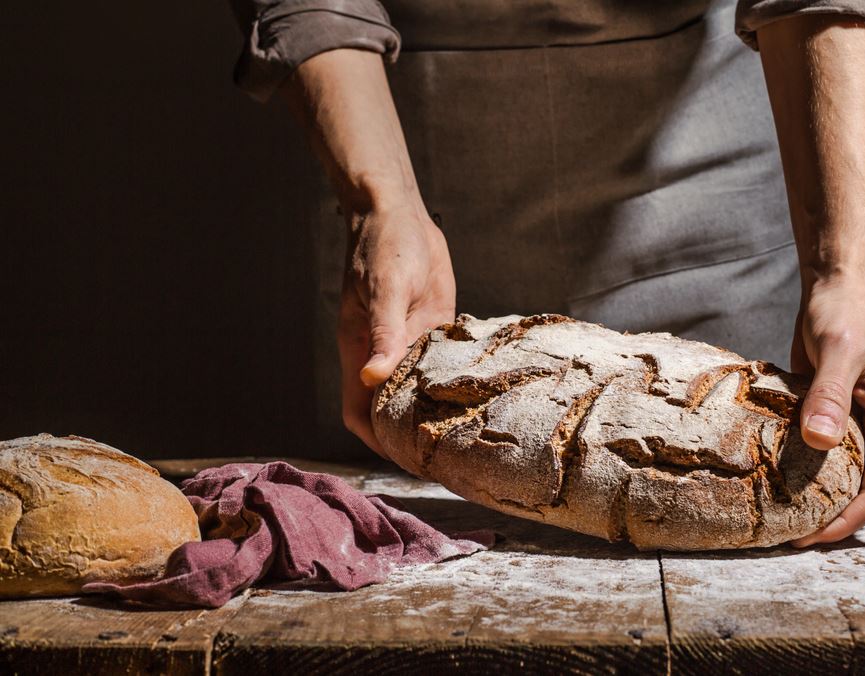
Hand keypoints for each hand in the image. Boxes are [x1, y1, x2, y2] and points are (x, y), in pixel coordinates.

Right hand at [339, 210, 454, 455]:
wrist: (398, 213)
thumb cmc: (383, 247)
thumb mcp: (385, 289)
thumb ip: (383, 333)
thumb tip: (371, 377)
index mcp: (360, 350)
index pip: (360, 412)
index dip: (378, 440)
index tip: (406, 460)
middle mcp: (384, 353)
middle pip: (392, 409)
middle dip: (412, 435)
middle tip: (450, 460)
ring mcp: (410, 342)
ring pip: (420, 389)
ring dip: (438, 409)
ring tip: (471, 436)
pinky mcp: (434, 327)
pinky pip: (443, 363)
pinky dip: (457, 378)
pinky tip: (485, 392)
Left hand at [789, 277, 864, 546]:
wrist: (838, 283)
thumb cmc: (847, 311)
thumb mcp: (838, 351)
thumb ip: (830, 395)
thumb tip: (821, 441)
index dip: (846, 521)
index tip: (807, 537)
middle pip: (863, 493)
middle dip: (829, 518)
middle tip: (784, 536)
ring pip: (842, 477)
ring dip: (814, 497)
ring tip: (775, 517)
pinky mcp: (839, 415)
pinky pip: (824, 455)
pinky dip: (802, 470)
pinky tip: (770, 480)